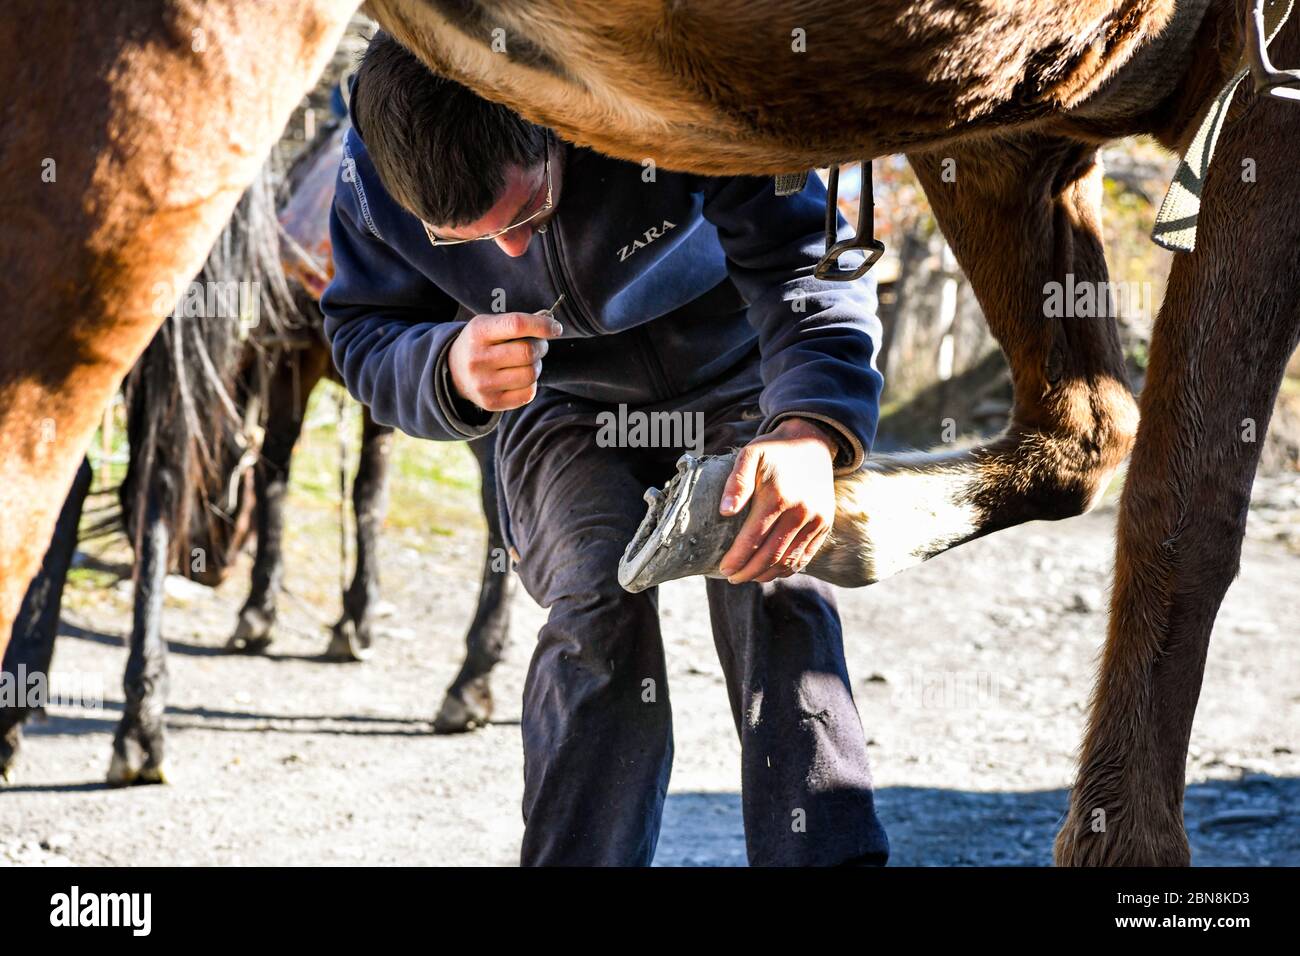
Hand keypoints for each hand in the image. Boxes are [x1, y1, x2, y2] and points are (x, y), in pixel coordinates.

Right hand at [447, 311, 563, 411]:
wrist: (455, 372)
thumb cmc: (482, 343)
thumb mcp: (492, 325)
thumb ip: (520, 322)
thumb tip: (550, 321)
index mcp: (479, 332)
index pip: (517, 324)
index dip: (542, 325)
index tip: (556, 328)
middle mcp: (477, 358)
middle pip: (528, 352)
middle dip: (542, 347)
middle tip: (539, 345)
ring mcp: (483, 383)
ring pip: (530, 374)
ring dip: (536, 366)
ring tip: (527, 362)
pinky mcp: (491, 402)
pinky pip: (528, 393)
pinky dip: (531, 384)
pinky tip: (520, 377)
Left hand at [718, 418, 838, 583]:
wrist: (812, 442)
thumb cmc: (774, 451)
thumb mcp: (750, 454)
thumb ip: (737, 482)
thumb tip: (725, 512)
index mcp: (778, 497)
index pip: (753, 539)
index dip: (737, 558)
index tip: (723, 567)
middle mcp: (801, 512)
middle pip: (771, 555)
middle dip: (748, 572)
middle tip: (732, 577)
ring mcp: (816, 520)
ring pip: (789, 561)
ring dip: (767, 574)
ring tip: (749, 577)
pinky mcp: (825, 524)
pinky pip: (806, 556)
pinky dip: (788, 569)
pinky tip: (772, 572)